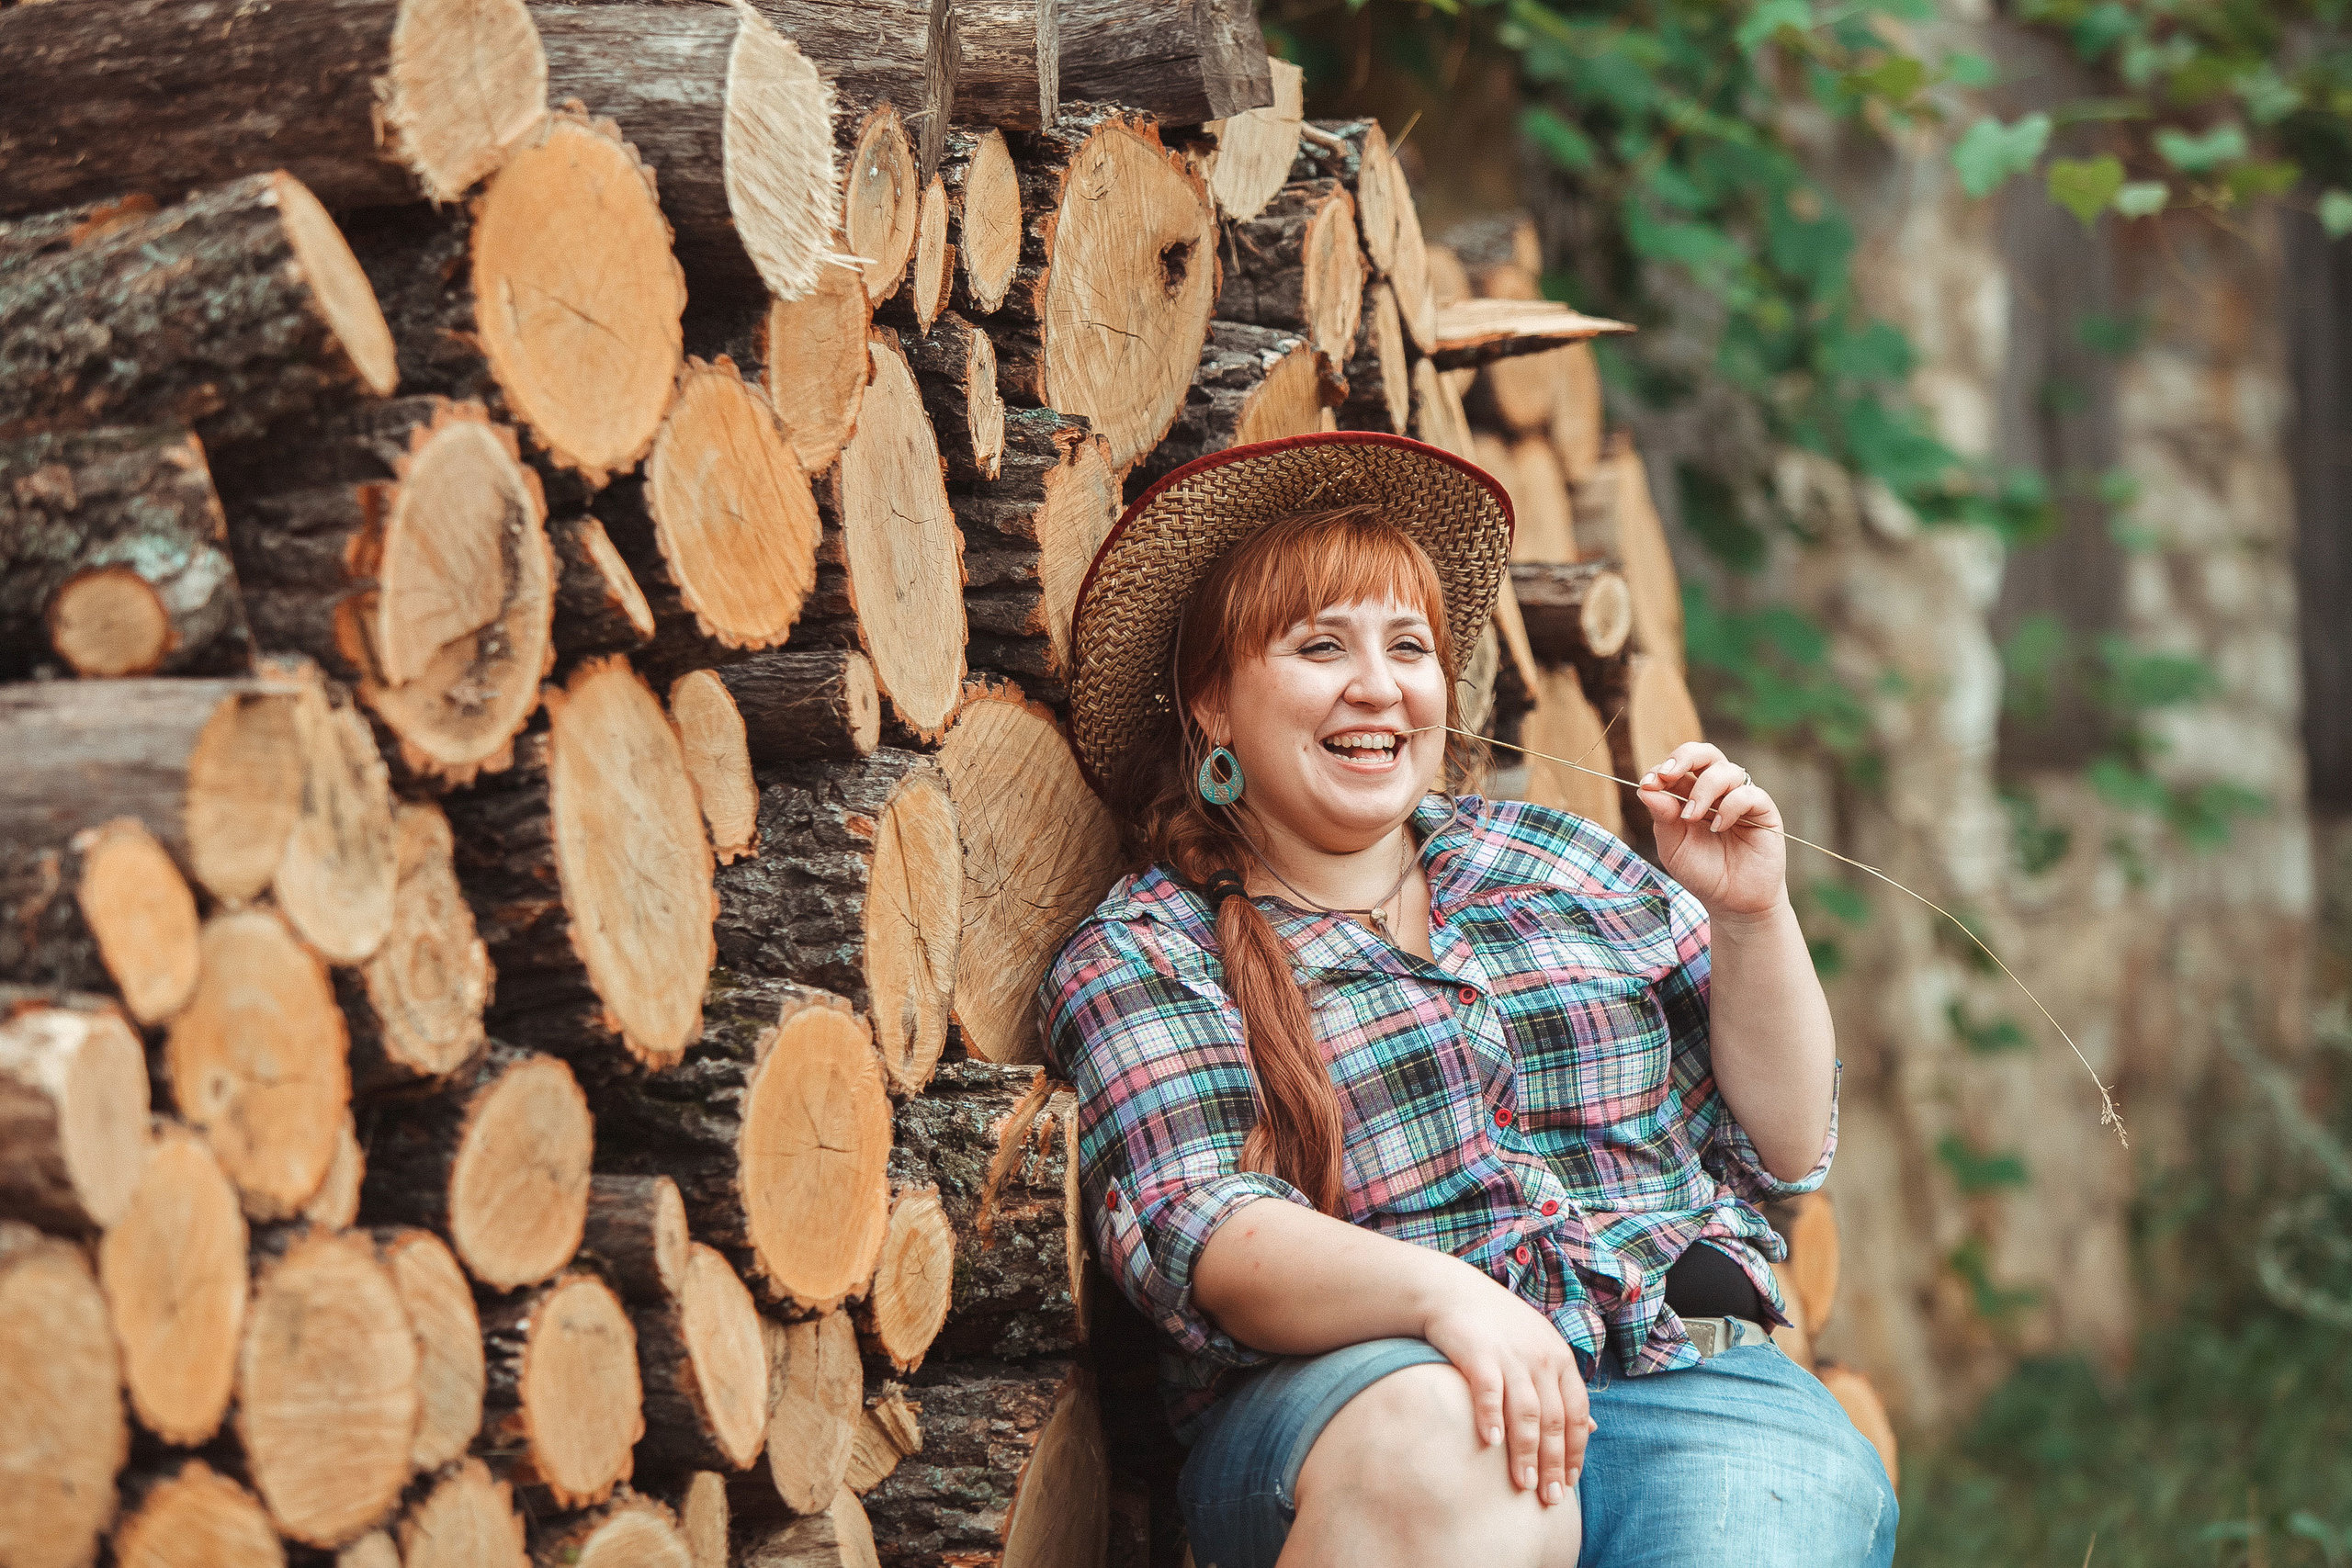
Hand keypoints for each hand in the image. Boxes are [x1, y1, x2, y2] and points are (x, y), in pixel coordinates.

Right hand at [1418, 1265, 1592, 1505]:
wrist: (1453, 1291)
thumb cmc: (1499, 1327)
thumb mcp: (1540, 1350)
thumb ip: (1563, 1389)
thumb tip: (1593, 1429)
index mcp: (1560, 1359)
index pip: (1577, 1413)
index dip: (1575, 1451)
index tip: (1569, 1483)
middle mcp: (1541, 1357)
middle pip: (1554, 1419)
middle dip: (1554, 1462)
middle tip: (1549, 1498)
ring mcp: (1511, 1355)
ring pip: (1526, 1412)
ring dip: (1527, 1451)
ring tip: (1524, 1484)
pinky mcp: (1479, 1352)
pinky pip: (1489, 1390)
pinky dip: (1492, 1416)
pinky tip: (1491, 1443)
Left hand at [1638, 742, 1785, 918]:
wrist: (1733, 902)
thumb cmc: (1702, 872)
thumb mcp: (1673, 846)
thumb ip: (1662, 817)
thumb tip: (1646, 788)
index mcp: (1691, 794)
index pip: (1679, 767)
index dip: (1663, 769)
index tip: (1648, 784)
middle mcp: (1717, 791)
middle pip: (1705, 753)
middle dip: (1684, 757)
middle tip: (1667, 775)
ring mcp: (1741, 798)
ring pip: (1726, 770)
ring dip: (1703, 789)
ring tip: (1691, 817)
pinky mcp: (1763, 811)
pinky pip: (1749, 793)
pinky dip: (1730, 805)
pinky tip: (1718, 827)